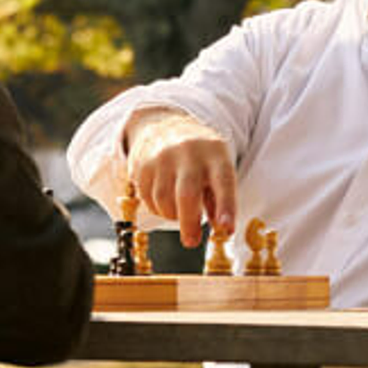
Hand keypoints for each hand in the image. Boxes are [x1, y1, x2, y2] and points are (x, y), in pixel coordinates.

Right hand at [125, 109, 236, 246]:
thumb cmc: (199, 157)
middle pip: (187, 193)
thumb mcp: (216, 168)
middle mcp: (188, 152)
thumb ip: (219, 199)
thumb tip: (222, 230)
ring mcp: (162, 157)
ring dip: (172, 216)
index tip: (226, 230)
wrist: (163, 124)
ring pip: (163, 199)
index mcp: (215, 153)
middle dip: (189, 222)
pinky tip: (165, 203)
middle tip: (191, 242)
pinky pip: (147, 198)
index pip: (223, 182)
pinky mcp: (141, 165)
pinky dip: (157, 209)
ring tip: (178, 214)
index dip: (226, 207)